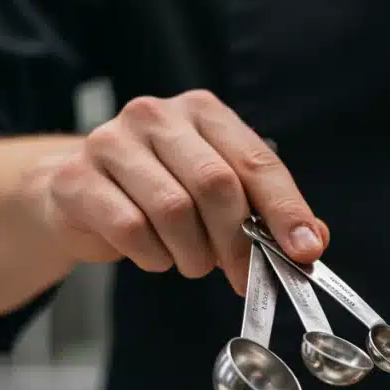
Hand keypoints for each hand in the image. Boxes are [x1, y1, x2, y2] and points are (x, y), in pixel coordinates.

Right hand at [33, 90, 328, 293]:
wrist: (78, 194)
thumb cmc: (159, 193)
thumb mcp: (218, 195)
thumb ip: (265, 213)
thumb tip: (311, 242)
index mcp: (203, 112)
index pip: (256, 161)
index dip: (285, 210)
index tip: (304, 252)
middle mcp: (157, 116)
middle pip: (215, 184)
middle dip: (237, 242)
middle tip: (242, 277)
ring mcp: (111, 142)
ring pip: (173, 210)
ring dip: (192, 253)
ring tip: (192, 262)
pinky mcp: (78, 179)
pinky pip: (130, 230)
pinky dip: (152, 256)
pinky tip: (155, 255)